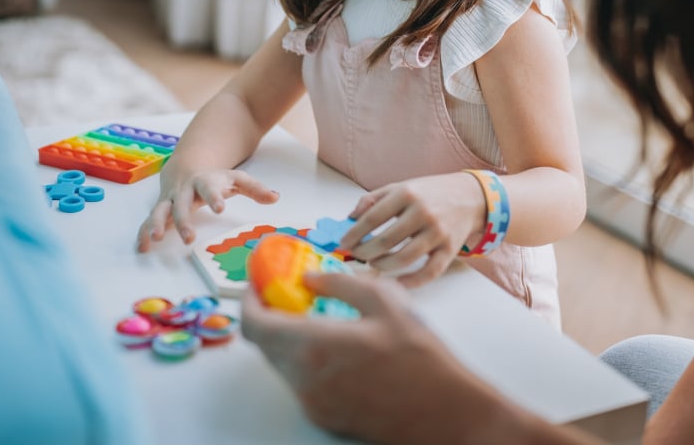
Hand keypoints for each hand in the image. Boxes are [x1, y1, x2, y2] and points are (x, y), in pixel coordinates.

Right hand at [135, 164, 278, 251]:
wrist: (186, 168)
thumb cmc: (215, 179)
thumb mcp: (237, 179)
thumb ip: (256, 188)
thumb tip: (276, 197)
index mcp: (204, 182)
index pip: (210, 188)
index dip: (215, 198)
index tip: (220, 208)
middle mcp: (184, 191)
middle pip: (182, 204)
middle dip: (183, 220)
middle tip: (188, 238)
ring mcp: (169, 200)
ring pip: (160, 211)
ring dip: (156, 224)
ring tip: (156, 239)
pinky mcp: (160, 210)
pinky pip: (149, 221)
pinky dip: (144, 233)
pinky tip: (142, 247)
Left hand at [241, 271, 506, 443]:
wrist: (444, 412)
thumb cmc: (420, 358)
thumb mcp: (386, 301)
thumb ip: (341, 283)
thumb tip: (311, 277)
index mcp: (313, 346)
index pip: (255, 324)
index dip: (250, 300)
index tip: (259, 283)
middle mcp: (304, 379)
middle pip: (264, 344)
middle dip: (270, 315)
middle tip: (288, 294)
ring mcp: (312, 402)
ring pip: (282, 364)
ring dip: (288, 338)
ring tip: (317, 317)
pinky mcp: (324, 416)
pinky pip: (301, 382)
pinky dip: (305, 359)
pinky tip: (336, 346)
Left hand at [339, 172, 485, 286]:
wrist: (470, 196)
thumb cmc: (430, 193)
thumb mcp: (401, 187)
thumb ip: (373, 199)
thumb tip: (350, 218)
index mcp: (407, 193)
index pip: (372, 218)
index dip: (353, 234)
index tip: (344, 243)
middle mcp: (423, 212)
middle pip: (385, 241)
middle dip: (365, 252)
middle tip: (357, 256)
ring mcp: (438, 232)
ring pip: (404, 258)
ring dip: (383, 266)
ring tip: (374, 264)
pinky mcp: (450, 249)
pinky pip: (430, 272)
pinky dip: (412, 281)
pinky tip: (397, 282)